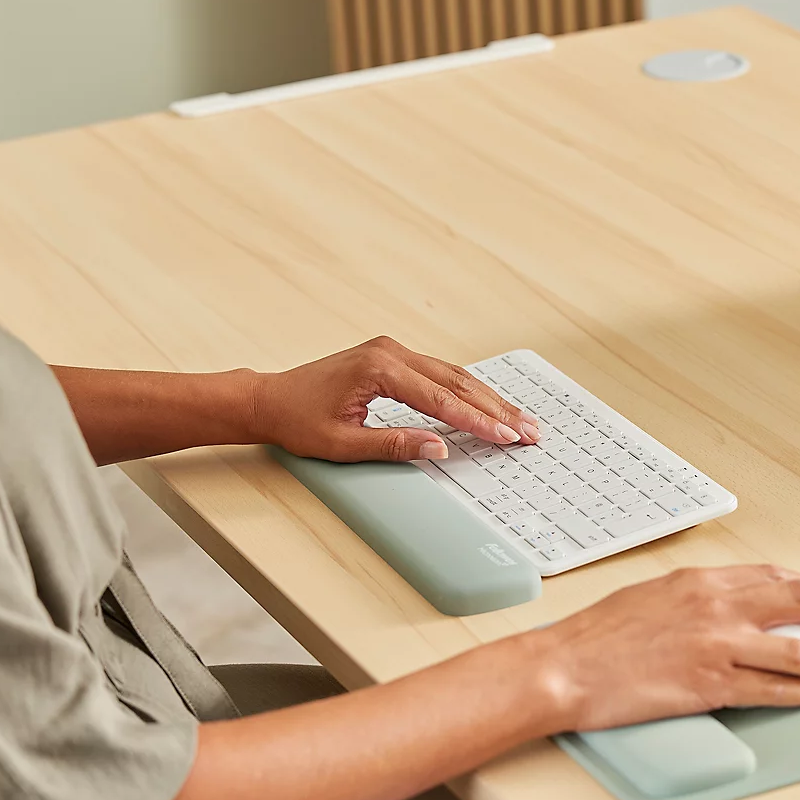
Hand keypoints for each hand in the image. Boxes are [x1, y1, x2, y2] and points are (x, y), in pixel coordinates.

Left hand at [252, 336, 540, 461]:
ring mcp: (394, 351)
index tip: (506, 436)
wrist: (269, 399)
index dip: (478, 421)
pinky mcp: (393, 357)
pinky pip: (441, 373)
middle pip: (458, 382)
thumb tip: (438, 448)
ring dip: (489, 399)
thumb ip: (393, 445)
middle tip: (530, 431)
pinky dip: (469, 391)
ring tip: (521, 420)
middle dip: (497, 409)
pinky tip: (490, 404)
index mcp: (379, 369)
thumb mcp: (342, 444)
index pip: (442, 399)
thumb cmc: (298, 420)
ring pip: (455, 375)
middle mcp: (391, 353)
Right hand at [525, 565, 799, 733]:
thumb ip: (696, 599)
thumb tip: (733, 610)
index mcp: (700, 579)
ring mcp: (716, 644)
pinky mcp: (710, 684)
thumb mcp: (650, 596)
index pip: (775, 577)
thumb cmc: (596, 636)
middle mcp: (715, 605)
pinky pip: (775, 689)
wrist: (565, 666)